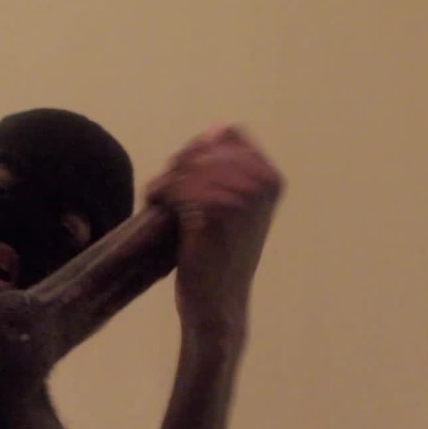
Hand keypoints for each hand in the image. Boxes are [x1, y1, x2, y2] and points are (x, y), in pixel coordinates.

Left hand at [145, 125, 283, 346]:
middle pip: (204, 148)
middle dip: (179, 167)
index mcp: (272, 178)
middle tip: (167, 193)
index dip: (202, 149)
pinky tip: (156, 208)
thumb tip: (217, 126)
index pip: (229, 136)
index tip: (188, 176)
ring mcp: (241, 196)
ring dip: (166, 182)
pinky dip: (159, 194)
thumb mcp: (235, 205)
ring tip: (160, 201)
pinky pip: (176, 185)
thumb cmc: (221, 254)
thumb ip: (228, 167)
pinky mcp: (215, 211)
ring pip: (187, 167)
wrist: (218, 302)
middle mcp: (262, 183)